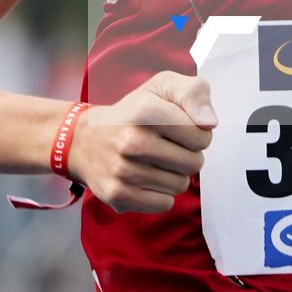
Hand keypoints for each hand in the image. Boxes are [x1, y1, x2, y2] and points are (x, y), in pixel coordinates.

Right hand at [68, 71, 215, 213]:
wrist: (83, 140)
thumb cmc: (132, 113)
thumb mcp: (161, 87)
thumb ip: (194, 93)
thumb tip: (209, 123)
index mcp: (146, 110)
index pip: (201, 135)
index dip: (196, 133)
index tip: (179, 128)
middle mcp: (133, 140)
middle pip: (194, 163)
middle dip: (186, 155)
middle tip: (165, 146)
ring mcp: (123, 170)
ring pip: (180, 185)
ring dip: (173, 174)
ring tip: (152, 161)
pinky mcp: (118, 194)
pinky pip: (164, 204)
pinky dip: (160, 193)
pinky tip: (144, 178)